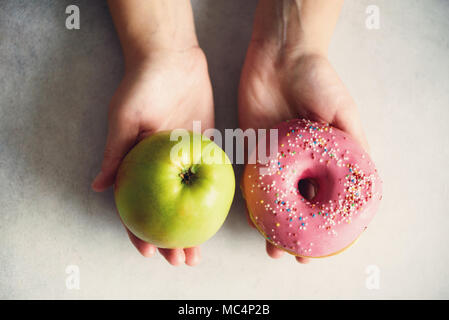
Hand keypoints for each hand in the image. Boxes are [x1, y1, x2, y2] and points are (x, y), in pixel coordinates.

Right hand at [92, 47, 213, 265]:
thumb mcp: (123, 120)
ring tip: (200, 251)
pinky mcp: (205, 146)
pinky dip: (211, 198)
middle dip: (172, 238)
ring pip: (188, 200)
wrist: (172, 58)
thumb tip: (98, 186)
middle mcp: (161, 167)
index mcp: (138, 164)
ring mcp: (184, 159)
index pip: (137, 206)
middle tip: (182, 261)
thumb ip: (115, 154)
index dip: (140, 231)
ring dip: (193, 227)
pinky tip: (217, 218)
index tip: (150, 252)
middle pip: (166, 211)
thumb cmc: (141, 86)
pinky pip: (209, 177)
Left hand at [238, 41, 367, 262]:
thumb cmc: (318, 82)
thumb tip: (364, 180)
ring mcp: (275, 159)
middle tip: (292, 253)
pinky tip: (253, 220)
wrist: (282, 57)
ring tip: (271, 247)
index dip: (325, 223)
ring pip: (273, 199)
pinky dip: (252, 202)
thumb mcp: (345, 114)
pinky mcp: (253, 149)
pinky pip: (251, 181)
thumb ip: (354, 146)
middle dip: (294, 231)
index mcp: (323, 157)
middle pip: (297, 204)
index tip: (323, 246)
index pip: (325, 197)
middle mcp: (300, 163)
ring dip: (271, 224)